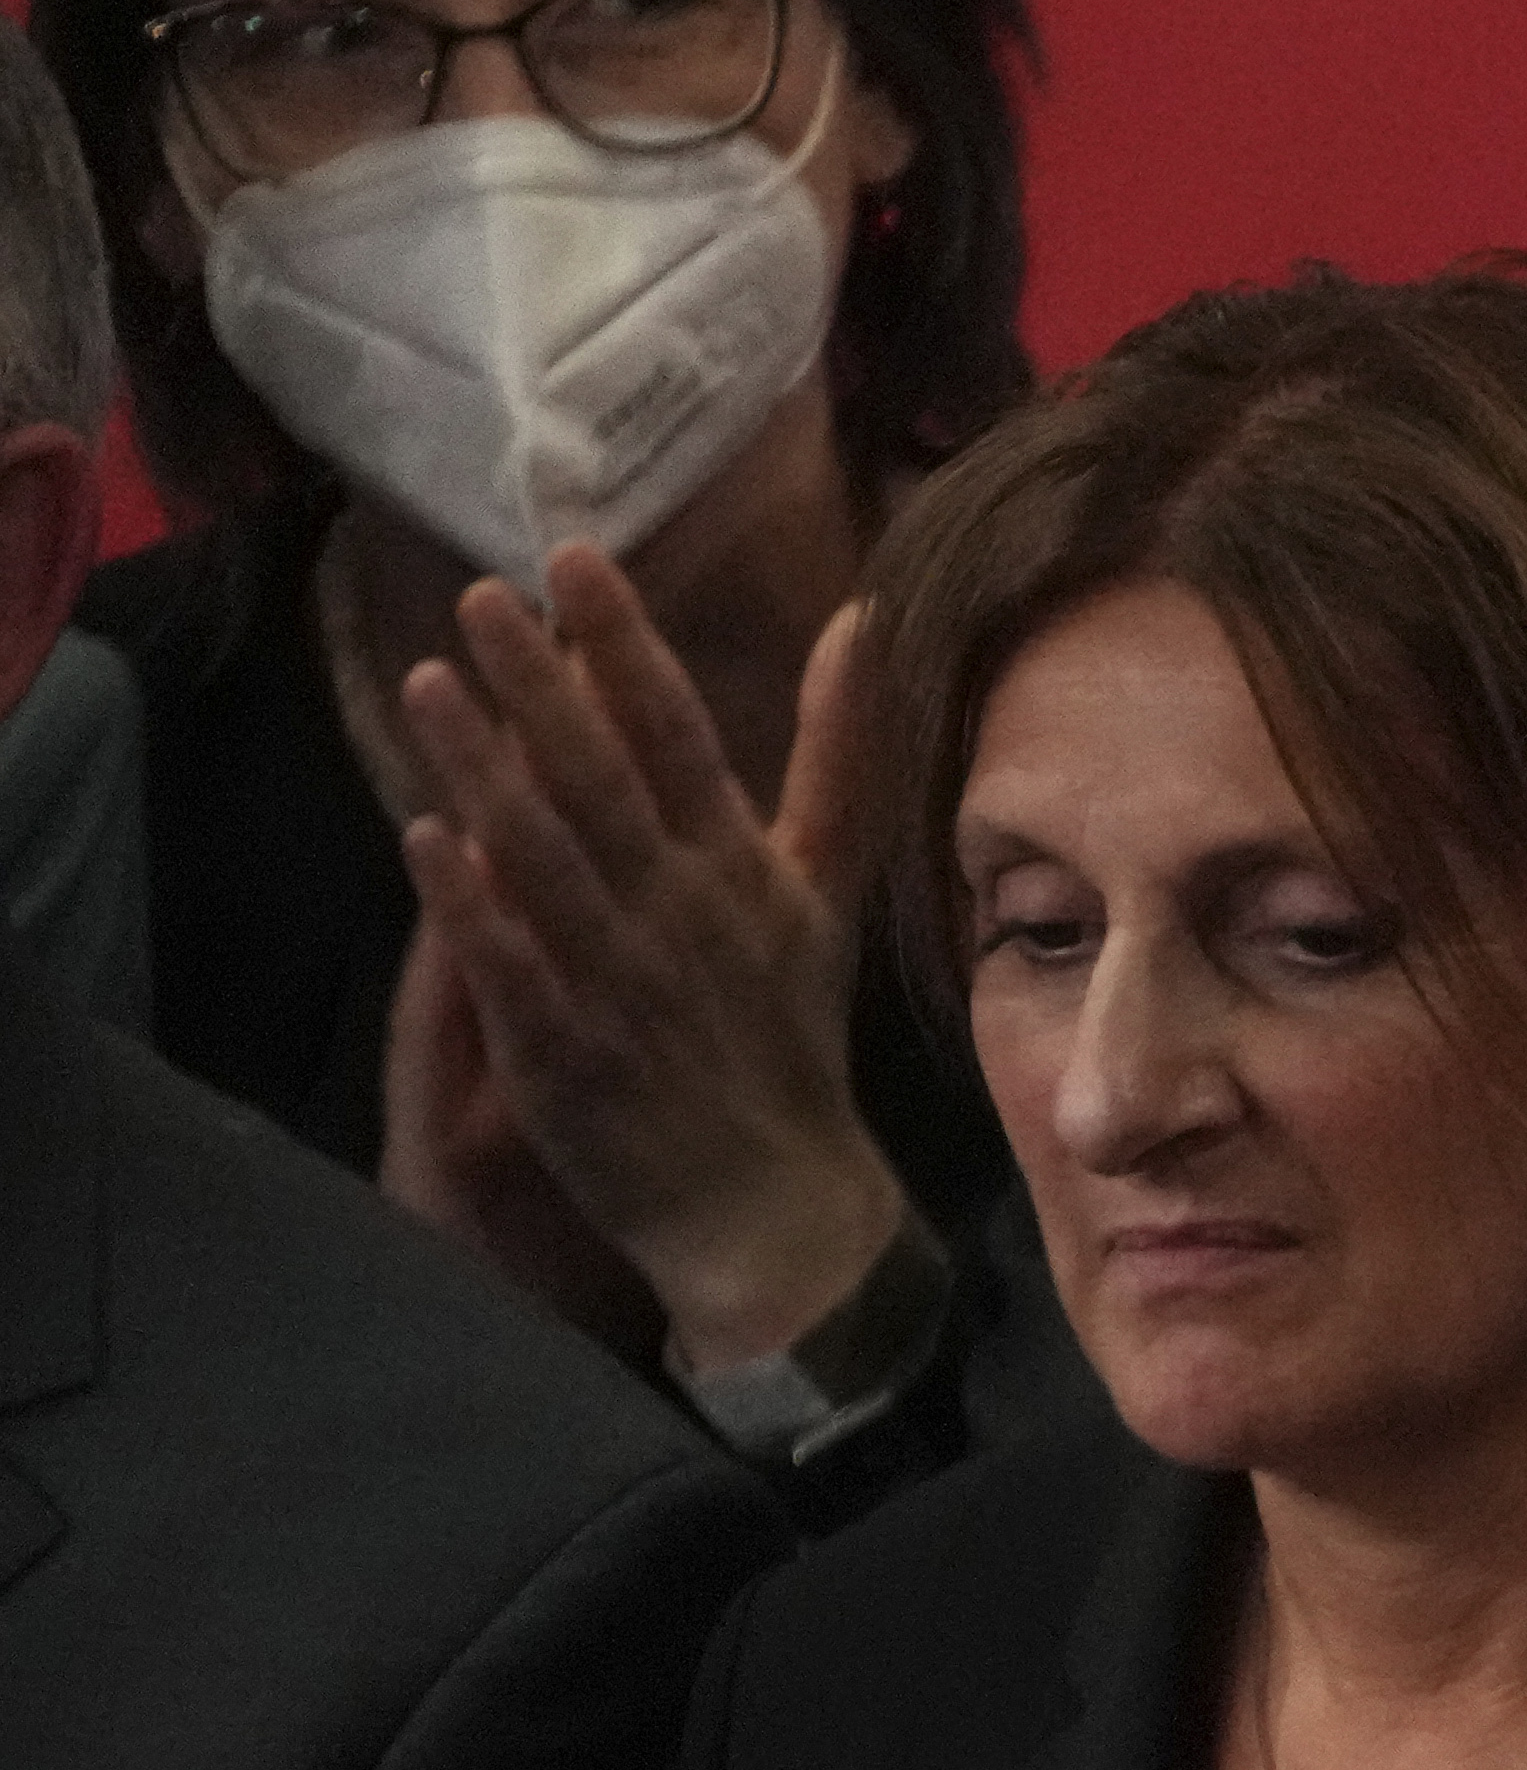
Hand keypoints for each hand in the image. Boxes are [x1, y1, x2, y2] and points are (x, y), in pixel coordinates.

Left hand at [394, 553, 911, 1370]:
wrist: (774, 1207)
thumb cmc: (786, 1038)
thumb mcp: (826, 895)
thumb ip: (833, 759)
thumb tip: (859, 623)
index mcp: (743, 875)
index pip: (683, 740)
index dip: (627, 650)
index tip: (576, 562)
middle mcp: (684, 919)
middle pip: (608, 787)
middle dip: (544, 692)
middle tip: (482, 599)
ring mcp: (622, 986)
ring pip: (549, 865)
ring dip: (487, 775)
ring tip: (428, 684)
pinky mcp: (567, 1056)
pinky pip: (515, 969)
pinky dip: (473, 907)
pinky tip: (423, 839)